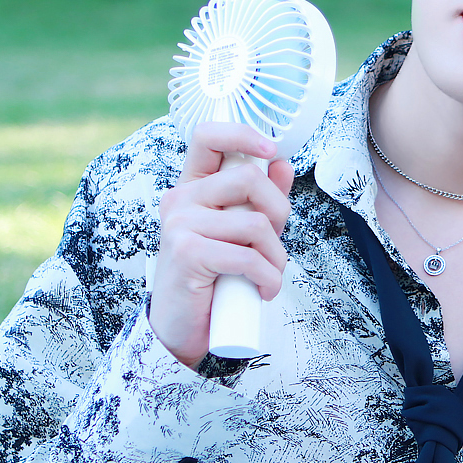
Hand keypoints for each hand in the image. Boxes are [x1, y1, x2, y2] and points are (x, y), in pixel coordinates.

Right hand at [150, 122, 294, 367]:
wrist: (182, 328)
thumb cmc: (212, 279)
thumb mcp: (240, 234)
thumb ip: (258, 199)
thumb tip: (282, 164)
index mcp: (192, 188)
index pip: (208, 136)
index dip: (243, 134)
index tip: (270, 151)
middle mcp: (181, 200)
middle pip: (248, 179)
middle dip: (278, 211)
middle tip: (274, 240)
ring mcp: (180, 225)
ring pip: (255, 223)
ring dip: (276, 256)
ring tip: (268, 274)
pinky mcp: (187, 253)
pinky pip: (247, 256)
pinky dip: (268, 277)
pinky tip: (263, 290)